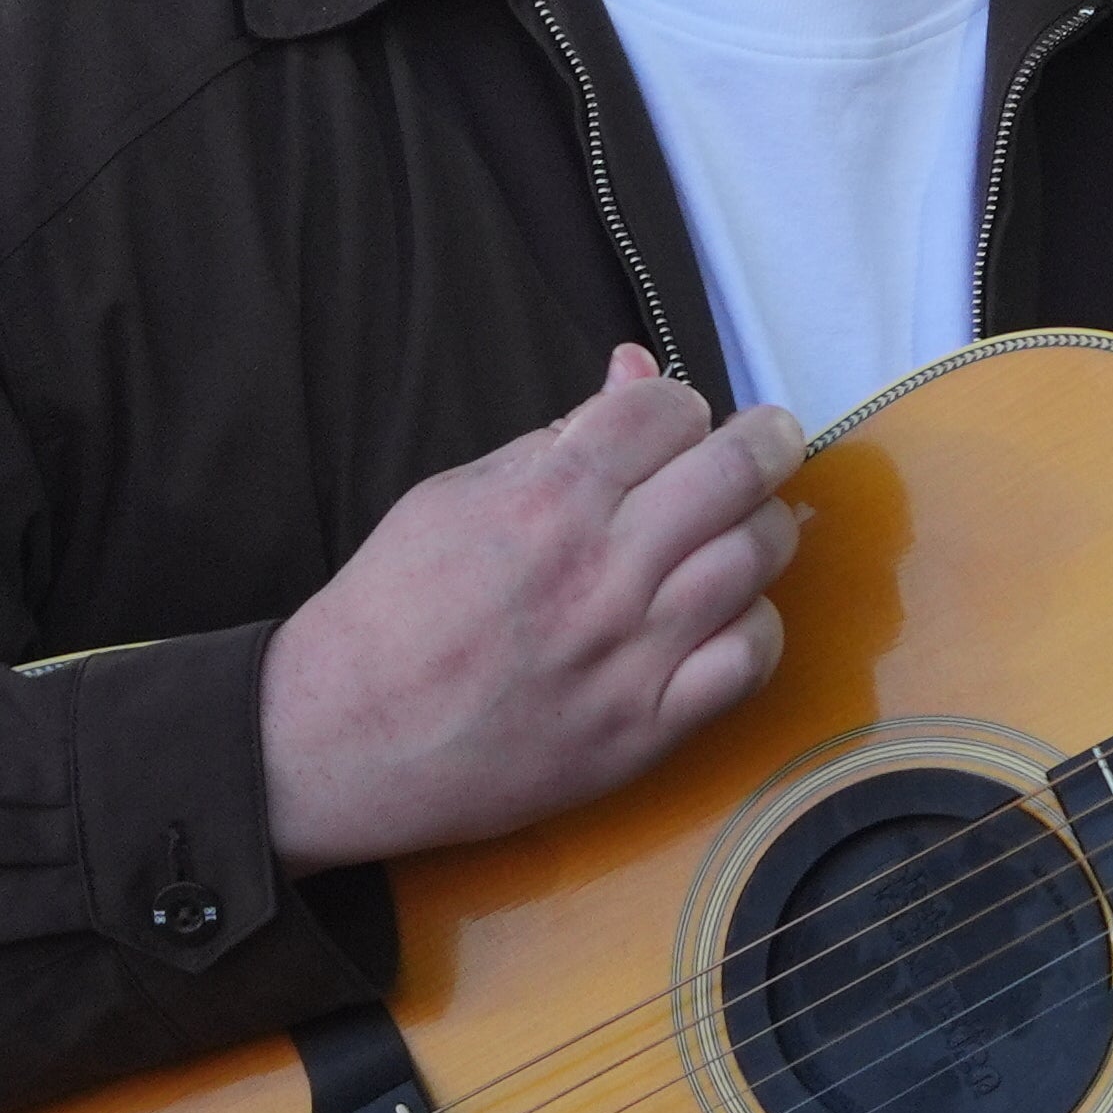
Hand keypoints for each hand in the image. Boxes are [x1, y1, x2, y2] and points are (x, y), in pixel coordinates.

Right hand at [260, 348, 804, 868]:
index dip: (682, 403)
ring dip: (765, 525)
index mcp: (545, 499)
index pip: (667, 411)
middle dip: (767, 440)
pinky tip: (733, 612)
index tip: (680, 418)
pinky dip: (758, 624)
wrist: (341, 741)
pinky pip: (750, 659)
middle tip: (772, 439)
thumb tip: (632, 371)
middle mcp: (600, 570)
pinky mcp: (646, 727)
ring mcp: (631, 652)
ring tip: (749, 521)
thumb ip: (554, 437)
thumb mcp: (451, 496)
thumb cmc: (389, 613)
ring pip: (755, 559)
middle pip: (734, 473)